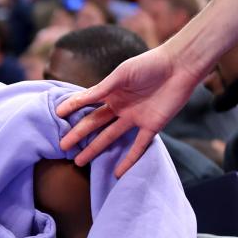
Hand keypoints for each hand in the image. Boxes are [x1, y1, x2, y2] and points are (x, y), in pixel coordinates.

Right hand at [56, 45, 204, 176]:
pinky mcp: (152, 127)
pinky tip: (117, 173)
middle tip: (63, 147)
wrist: (181, 66)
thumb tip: (79, 101)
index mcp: (112, 93)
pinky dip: (129, 160)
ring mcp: (135, 118)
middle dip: (78, 136)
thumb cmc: (150, 64)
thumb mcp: (121, 74)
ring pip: (110, 137)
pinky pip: (138, 146)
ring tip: (79, 162)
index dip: (72, 109)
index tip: (57, 117)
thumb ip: (101, 89)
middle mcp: (120, 107)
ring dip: (95, 150)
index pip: (87, 104)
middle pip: (95, 124)